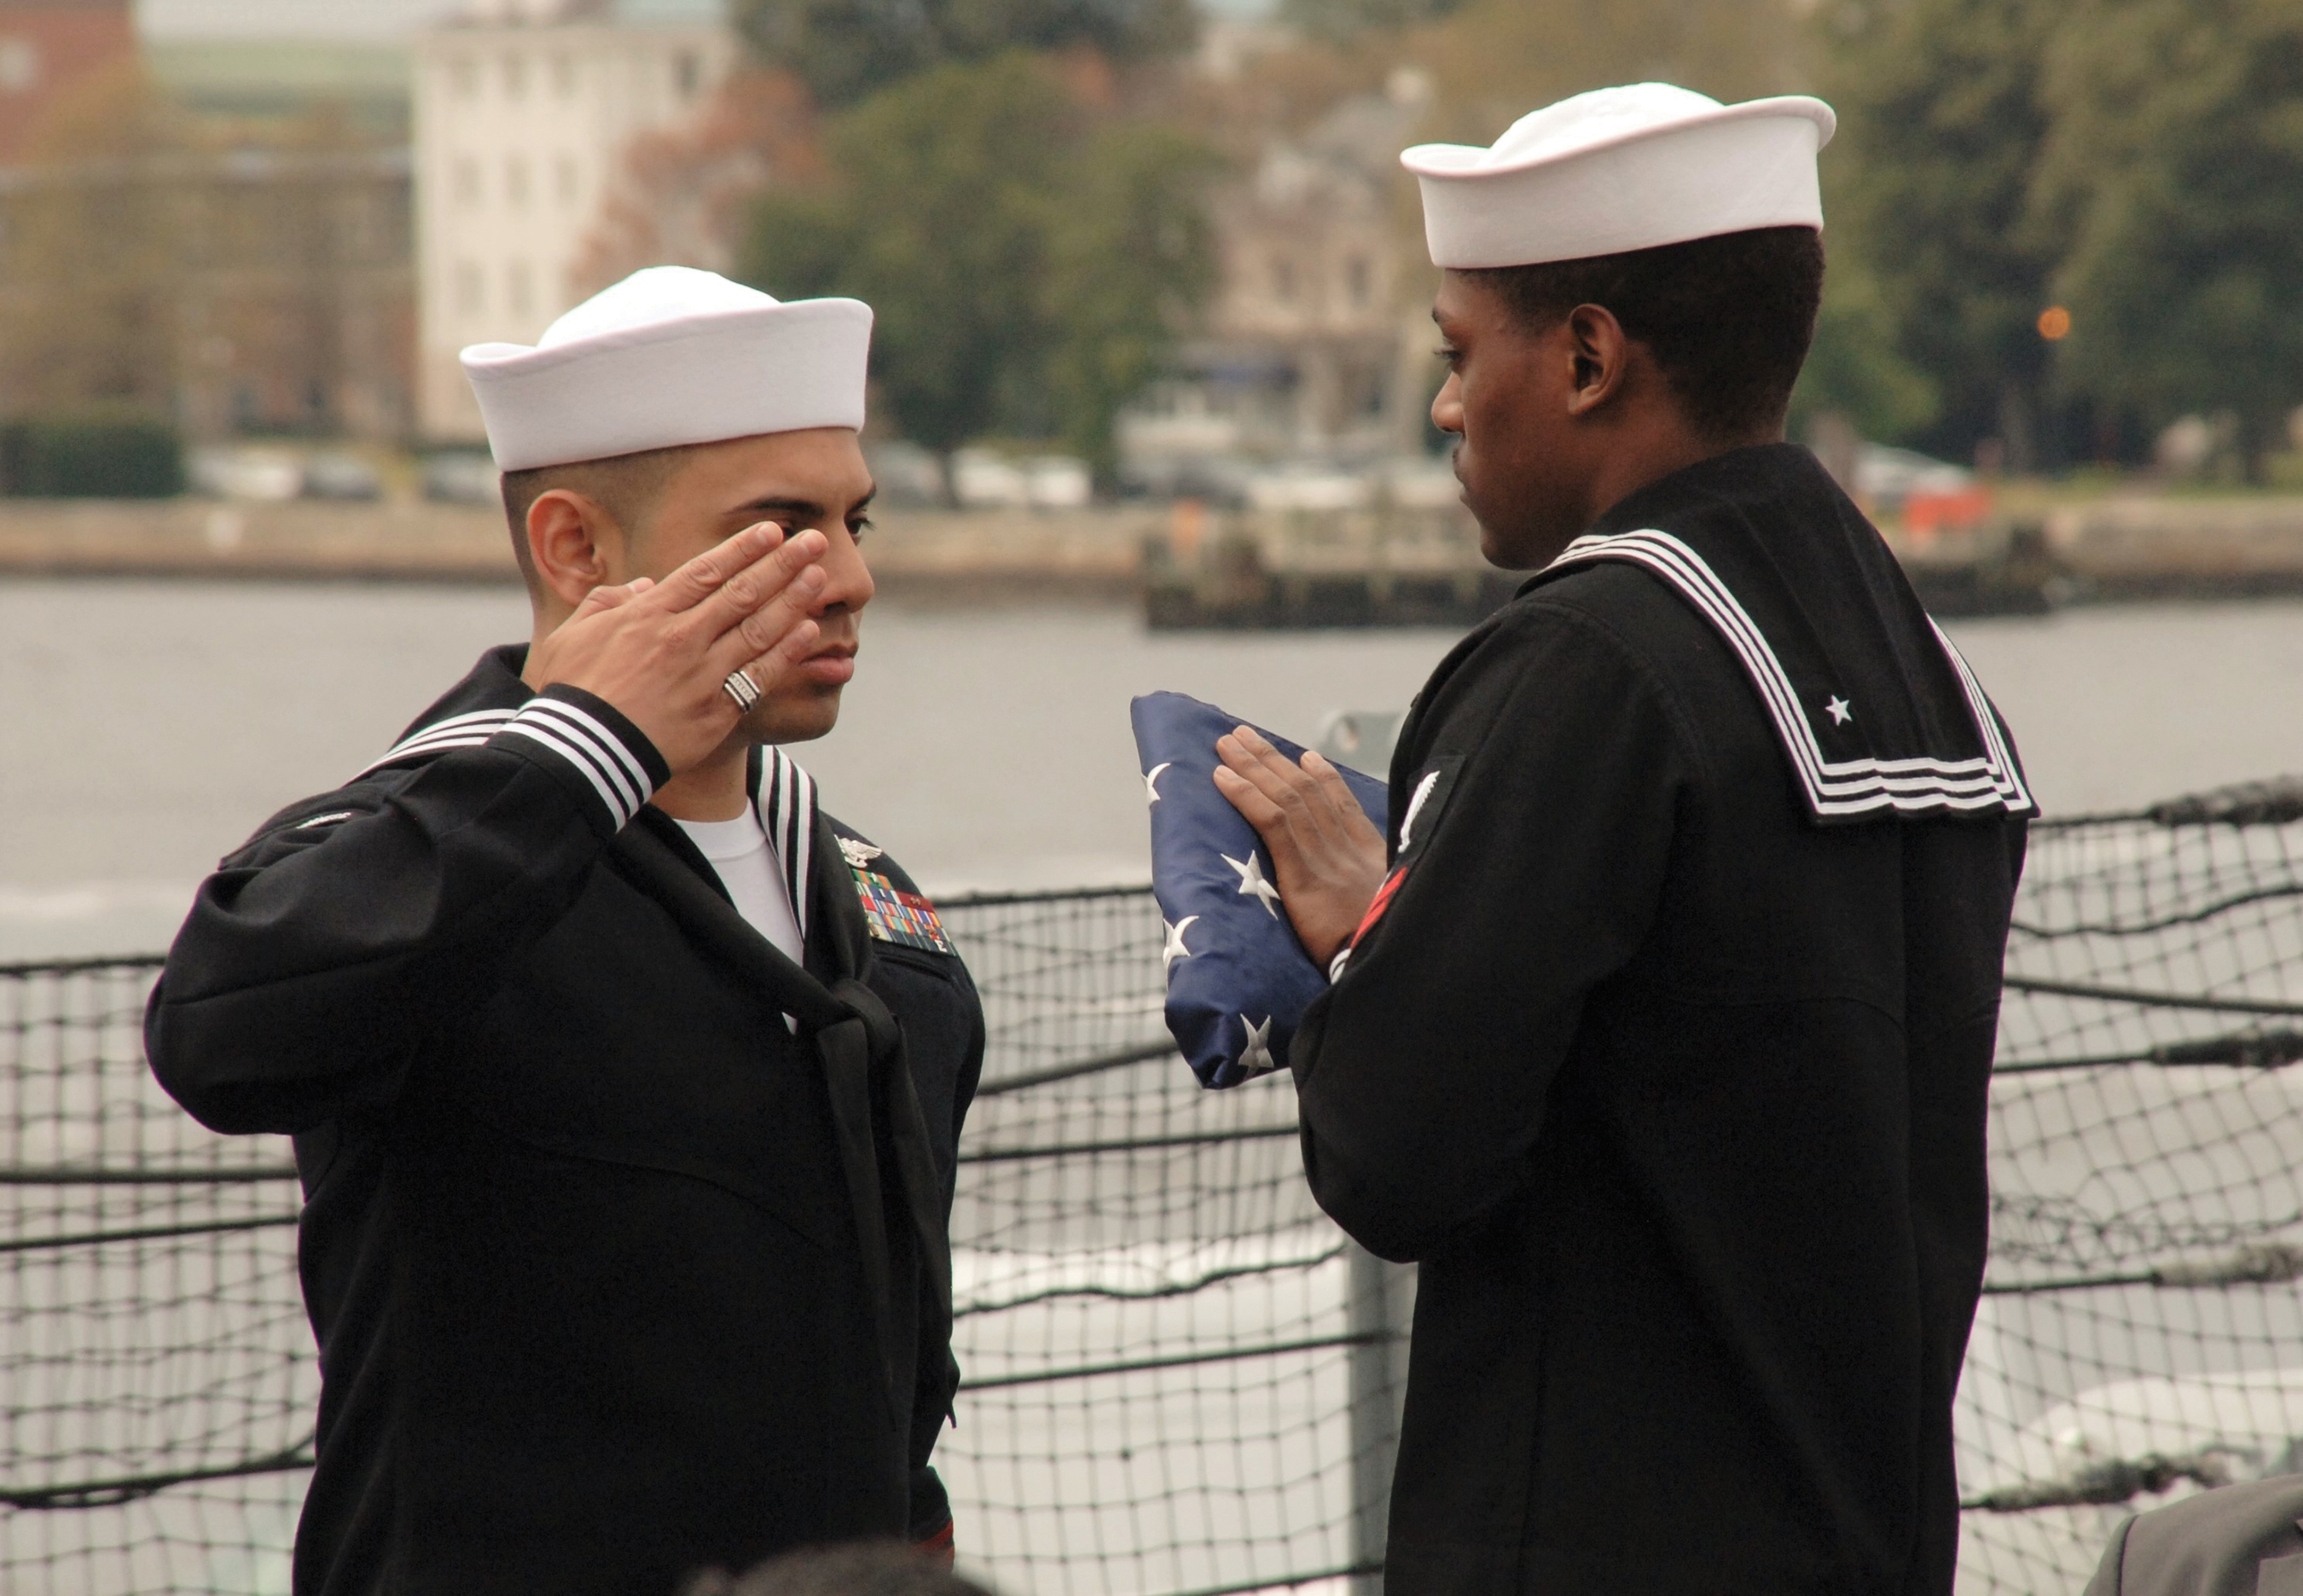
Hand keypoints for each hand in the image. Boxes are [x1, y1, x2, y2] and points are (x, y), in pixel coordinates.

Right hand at [522, 522, 827, 773]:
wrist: (585, 753)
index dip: (742, 550)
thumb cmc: (573, 693)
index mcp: (648, 615)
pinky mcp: (718, 710)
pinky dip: (786, 652)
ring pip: (758, 629)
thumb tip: (644, 585)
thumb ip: (607, 603)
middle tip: (814, 542)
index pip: (705, 572)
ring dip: (793, 601)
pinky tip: (808, 632)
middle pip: (742, 593)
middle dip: (782, 564)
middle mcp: (682, 638)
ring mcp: (703, 674)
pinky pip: (761, 676)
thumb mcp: (574, 636)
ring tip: (819, 578)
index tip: (771, 532)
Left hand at [1212, 725, 1387, 967]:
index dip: (1323, 777)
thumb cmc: (1381, 948)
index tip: (1305, 756)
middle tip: (1245, 735)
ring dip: (1253, 766)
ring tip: (1228, 743)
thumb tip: (1357, 900)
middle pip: (1306, 790)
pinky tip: (1224, 778)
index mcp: (1370, 856)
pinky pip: (1271, 823)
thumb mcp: (1388, 913)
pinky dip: (1246, 795)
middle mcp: (1347, 848)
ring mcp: (1326, 857)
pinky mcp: (1303, 874)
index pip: (1343, 804)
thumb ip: (1370, 896)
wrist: (1384, 965)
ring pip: (1285, 797)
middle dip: (1273, 759)